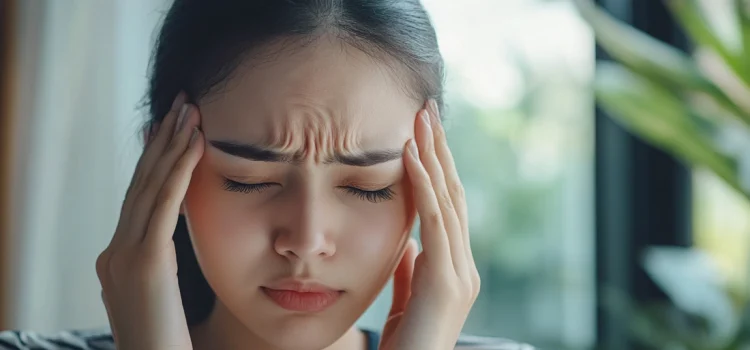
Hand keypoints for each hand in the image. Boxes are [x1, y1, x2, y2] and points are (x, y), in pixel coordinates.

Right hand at [95, 92, 203, 349]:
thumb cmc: (166, 343)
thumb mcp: (160, 299)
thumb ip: (160, 268)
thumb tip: (170, 245)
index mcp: (117, 261)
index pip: (138, 200)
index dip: (154, 162)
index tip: (170, 130)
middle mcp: (113, 254)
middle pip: (141, 185)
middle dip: (162, 142)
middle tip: (182, 106)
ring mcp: (123, 258)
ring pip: (151, 189)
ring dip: (172, 146)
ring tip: (190, 112)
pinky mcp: (144, 264)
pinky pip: (164, 207)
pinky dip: (179, 172)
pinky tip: (195, 145)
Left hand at [380, 100, 479, 349]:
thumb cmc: (404, 347)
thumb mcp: (404, 300)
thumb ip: (409, 271)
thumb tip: (409, 243)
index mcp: (453, 268)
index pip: (447, 207)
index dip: (437, 169)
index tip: (423, 134)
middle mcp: (464, 267)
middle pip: (453, 196)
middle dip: (440, 151)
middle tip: (427, 110)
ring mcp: (460, 274)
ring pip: (448, 202)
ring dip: (434, 156)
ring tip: (422, 119)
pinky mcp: (446, 282)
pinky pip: (434, 222)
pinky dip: (423, 185)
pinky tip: (411, 156)